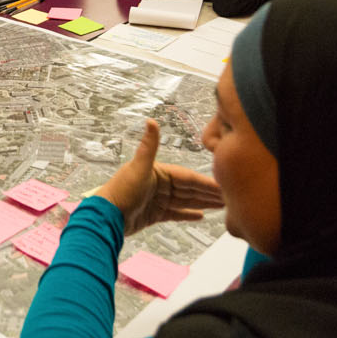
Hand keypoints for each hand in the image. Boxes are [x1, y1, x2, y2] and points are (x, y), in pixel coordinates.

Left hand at [94, 119, 222, 234]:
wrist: (106, 217)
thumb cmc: (121, 191)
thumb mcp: (138, 167)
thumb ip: (148, 146)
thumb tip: (151, 120)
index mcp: (159, 172)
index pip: (187, 177)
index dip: (205, 181)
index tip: (223, 184)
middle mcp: (159, 185)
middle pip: (189, 189)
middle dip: (209, 193)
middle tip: (230, 197)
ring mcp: (157, 201)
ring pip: (185, 201)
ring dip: (202, 202)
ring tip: (223, 206)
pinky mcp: (154, 215)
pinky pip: (176, 214)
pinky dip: (187, 214)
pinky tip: (201, 215)